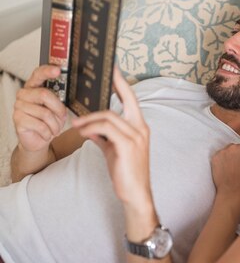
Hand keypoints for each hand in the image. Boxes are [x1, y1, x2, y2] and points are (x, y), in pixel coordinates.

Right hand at [13, 65, 66, 152]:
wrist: (38, 140)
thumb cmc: (48, 123)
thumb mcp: (57, 110)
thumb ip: (59, 100)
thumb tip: (68, 96)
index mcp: (34, 87)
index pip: (38, 74)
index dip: (48, 71)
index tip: (58, 69)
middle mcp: (24, 94)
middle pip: (44, 94)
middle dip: (58, 109)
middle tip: (62, 118)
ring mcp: (19, 106)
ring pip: (45, 113)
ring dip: (55, 125)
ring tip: (55, 129)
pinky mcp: (18, 119)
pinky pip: (40, 125)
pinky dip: (48, 132)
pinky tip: (47, 134)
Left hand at [72, 68, 151, 208]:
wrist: (135, 194)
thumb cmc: (126, 173)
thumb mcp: (113, 151)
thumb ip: (103, 137)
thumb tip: (88, 128)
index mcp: (140, 127)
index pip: (132, 99)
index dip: (122, 83)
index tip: (114, 69)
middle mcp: (141, 128)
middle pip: (127, 98)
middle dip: (115, 84)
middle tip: (98, 77)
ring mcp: (136, 136)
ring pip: (109, 116)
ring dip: (89, 119)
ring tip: (75, 125)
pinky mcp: (127, 145)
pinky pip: (105, 129)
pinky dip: (91, 128)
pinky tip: (81, 132)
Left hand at [211, 137, 239, 201]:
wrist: (231, 193)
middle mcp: (234, 147)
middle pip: (239, 145)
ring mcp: (223, 152)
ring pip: (229, 149)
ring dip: (232, 155)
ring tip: (234, 168)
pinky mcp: (215, 157)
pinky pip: (221, 154)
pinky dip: (224, 159)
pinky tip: (227, 169)